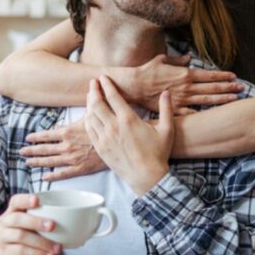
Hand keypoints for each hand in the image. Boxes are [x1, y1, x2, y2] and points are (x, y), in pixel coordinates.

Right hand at [0, 194, 61, 254]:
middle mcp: (4, 222)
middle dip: (36, 221)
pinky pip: (20, 251)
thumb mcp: (24, 225)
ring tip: (57, 248)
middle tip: (53, 225)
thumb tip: (74, 220)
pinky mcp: (3, 252)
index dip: (26, 199)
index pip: (15, 201)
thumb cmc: (17, 236)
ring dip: (41, 242)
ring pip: (20, 236)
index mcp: (11, 211)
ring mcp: (2, 237)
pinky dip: (37, 254)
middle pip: (17, 218)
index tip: (37, 200)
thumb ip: (40, 220)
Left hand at [23, 120, 107, 181]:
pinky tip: (44, 177)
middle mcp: (66, 146)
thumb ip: (77, 115)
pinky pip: (62, 174)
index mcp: (68, 132)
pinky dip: (52, 176)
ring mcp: (71, 158)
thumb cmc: (103, 128)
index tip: (28, 138)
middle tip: (21, 152)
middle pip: (44, 149)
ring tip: (28, 162)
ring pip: (50, 161)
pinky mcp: (79, 168)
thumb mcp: (89, 116)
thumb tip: (69, 114)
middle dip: (31, 150)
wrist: (115, 144)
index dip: (36, 137)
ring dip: (37, 162)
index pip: (46, 135)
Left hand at [85, 75, 172, 195]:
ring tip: (90, 96)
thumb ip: (166, 109)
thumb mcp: (167, 130)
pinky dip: (87, 119)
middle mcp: (113, 127)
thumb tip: (167, 92)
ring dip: (89, 103)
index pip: (112, 96)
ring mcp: (105, 138)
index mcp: (128, 120)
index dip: (106, 84)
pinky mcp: (100, 148)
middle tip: (93, 83)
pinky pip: (89, 130)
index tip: (103, 77)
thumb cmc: (158, 154)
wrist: (146, 177)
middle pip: (97, 103)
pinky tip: (89, 115)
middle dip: (93, 90)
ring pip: (90, 115)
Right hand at [125, 54, 242, 113]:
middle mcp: (186, 87)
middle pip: (212, 88)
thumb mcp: (163, 59)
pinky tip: (214, 116)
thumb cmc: (147, 71)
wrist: (134, 85)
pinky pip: (191, 113)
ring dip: (222, 100)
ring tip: (235, 99)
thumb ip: (177, 60)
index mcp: (185, 74)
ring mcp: (182, 99)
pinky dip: (203, 114)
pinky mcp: (174, 108)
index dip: (223, 76)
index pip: (209, 75)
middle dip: (229, 88)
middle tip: (242, 88)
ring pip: (207, 100)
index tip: (234, 76)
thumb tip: (187, 57)